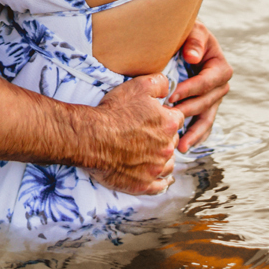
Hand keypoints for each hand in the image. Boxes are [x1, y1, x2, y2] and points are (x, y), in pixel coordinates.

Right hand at [87, 73, 183, 193]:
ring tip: (151, 154)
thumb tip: (168, 89)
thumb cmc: (114, 111)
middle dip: (164, 137)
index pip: (178, 119)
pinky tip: (163, 179)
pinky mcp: (143, 184)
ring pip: (169, 163)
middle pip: (173, 141)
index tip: (154, 117)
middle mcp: (166, 148)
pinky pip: (160, 186)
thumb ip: (160, 83)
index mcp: (169, 124)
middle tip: (146, 134)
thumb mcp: (139, 86)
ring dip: (163, 158)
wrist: (91, 137)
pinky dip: (162, 182)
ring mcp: (155, 168)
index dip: (166, 116)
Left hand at [170, 21, 231, 151]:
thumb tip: (193, 57)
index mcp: (220, 67)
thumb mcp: (193, 31)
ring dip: (194, 133)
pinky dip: (195, 136)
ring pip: (207, 119)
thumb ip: (194, 41)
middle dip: (188, 111)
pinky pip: (202, 125)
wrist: (182, 43)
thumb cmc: (187, 35)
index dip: (191, 89)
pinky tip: (184, 147)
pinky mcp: (204, 109)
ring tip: (181, 147)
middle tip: (168, 119)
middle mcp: (220, 86)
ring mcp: (213, 100)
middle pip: (207, 102)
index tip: (171, 95)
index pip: (208, 81)